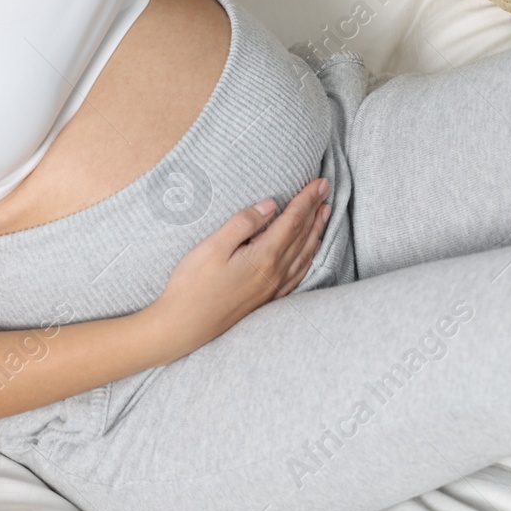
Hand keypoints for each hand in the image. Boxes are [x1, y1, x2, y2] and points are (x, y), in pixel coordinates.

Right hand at [149, 178, 332, 359]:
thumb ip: (243, 223)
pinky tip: (311, 251)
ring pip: (304, 254)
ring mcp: (273, 288)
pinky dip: (309, 257)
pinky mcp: (266, 299)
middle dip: (316, 210)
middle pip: (303, 235)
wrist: (183, 328)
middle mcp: (275, 273)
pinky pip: (298, 273)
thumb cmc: (192, 285)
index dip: (307, 200)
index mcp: (264, 256)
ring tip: (325, 213)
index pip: (293, 221)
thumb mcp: (212, 246)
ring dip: (317, 231)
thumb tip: (270, 205)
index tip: (320, 182)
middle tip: (327, 189)